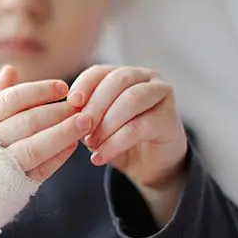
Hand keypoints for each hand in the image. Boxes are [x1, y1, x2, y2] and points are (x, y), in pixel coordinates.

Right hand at [0, 65, 92, 181]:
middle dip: (58, 111)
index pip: (13, 100)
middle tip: (81, 104)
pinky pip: (39, 171)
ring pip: (36, 147)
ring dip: (64, 133)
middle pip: (28, 122)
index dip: (40, 91)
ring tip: (86, 122)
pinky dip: (58, 157)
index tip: (63, 87)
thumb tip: (11, 69)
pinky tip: (72, 146)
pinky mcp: (11, 187)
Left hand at [67, 65, 187, 190]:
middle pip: (117, 81)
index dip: (84, 85)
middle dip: (95, 104)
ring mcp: (161, 95)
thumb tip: (68, 114)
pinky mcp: (169, 118)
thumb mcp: (98, 125)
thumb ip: (86, 115)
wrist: (150, 166)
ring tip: (91, 144)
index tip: (71, 104)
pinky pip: (139, 127)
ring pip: (131, 100)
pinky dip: (115, 143)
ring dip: (106, 123)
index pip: (100, 71)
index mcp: (124, 75)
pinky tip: (100, 157)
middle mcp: (145, 78)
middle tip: (79, 127)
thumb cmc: (120, 140)